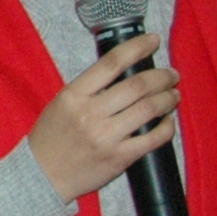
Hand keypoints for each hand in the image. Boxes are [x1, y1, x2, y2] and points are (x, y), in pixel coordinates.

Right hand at [27, 33, 179, 201]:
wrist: (42, 175)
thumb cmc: (52, 137)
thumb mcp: (62, 103)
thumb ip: (90, 88)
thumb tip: (127, 71)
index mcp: (74, 95)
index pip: (112, 63)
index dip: (137, 47)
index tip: (153, 41)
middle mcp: (91, 114)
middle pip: (137, 85)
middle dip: (162, 76)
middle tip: (171, 75)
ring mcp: (106, 137)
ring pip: (149, 109)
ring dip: (168, 98)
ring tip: (173, 95)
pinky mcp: (119, 158)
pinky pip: (152, 138)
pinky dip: (166, 127)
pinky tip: (168, 121)